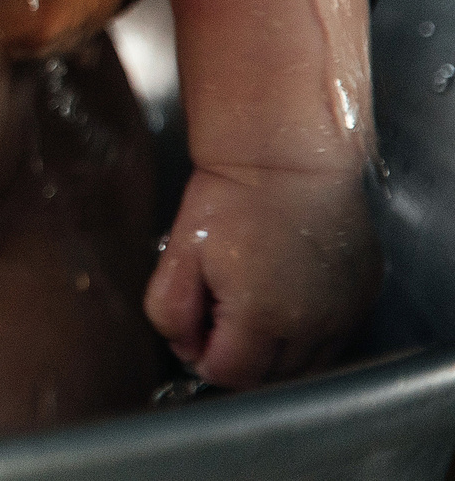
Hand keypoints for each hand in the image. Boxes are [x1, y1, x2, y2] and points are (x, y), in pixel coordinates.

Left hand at [145, 163, 377, 386]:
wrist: (287, 158)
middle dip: (239, 357)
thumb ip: (170, 311)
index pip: (232, 375)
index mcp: (263, 316)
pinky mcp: (363, 298)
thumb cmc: (232, 197)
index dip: (205, 358)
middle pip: (270, 376)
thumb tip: (185, 349)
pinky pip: (334, 338)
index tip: (196, 331)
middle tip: (220, 313)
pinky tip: (285, 295)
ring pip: (306, 365)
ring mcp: (344, 314)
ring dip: (275, 351)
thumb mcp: (180, 252)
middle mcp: (312, 325)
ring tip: (252, 303)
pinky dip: (308, 332)